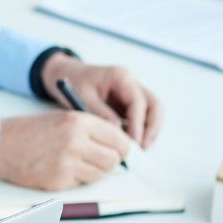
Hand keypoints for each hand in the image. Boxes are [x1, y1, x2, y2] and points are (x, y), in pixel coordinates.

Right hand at [0, 110, 128, 189]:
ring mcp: (68, 163)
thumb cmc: (30, 131)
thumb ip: (91, 129)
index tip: (121, 151)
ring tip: (77, 162)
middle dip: (111, 162)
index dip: (123, 147)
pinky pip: (82, 183)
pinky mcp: (59, 180)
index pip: (119, 139)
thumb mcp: (63, 119)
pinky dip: (77, 178)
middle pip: (114, 159)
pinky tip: (62, 168)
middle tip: (101, 159)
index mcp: (79, 121)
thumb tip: (118, 145)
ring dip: (95, 171)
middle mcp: (76, 141)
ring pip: (101, 174)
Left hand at [41, 52, 163, 147]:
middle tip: (142, 147)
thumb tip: (116, 131)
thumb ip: (99, 112)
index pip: (138, 101)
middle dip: (152, 128)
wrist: (67, 73)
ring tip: (138, 149)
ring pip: (152, 113)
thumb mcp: (82, 96)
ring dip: (149, 131)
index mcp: (121, 77)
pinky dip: (141, 131)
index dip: (138, 123)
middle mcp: (132, 84)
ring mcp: (133, 94)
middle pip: (155, 106)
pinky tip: (131, 144)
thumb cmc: (74, 81)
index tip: (132, 141)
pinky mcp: (129, 104)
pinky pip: (143, 118)